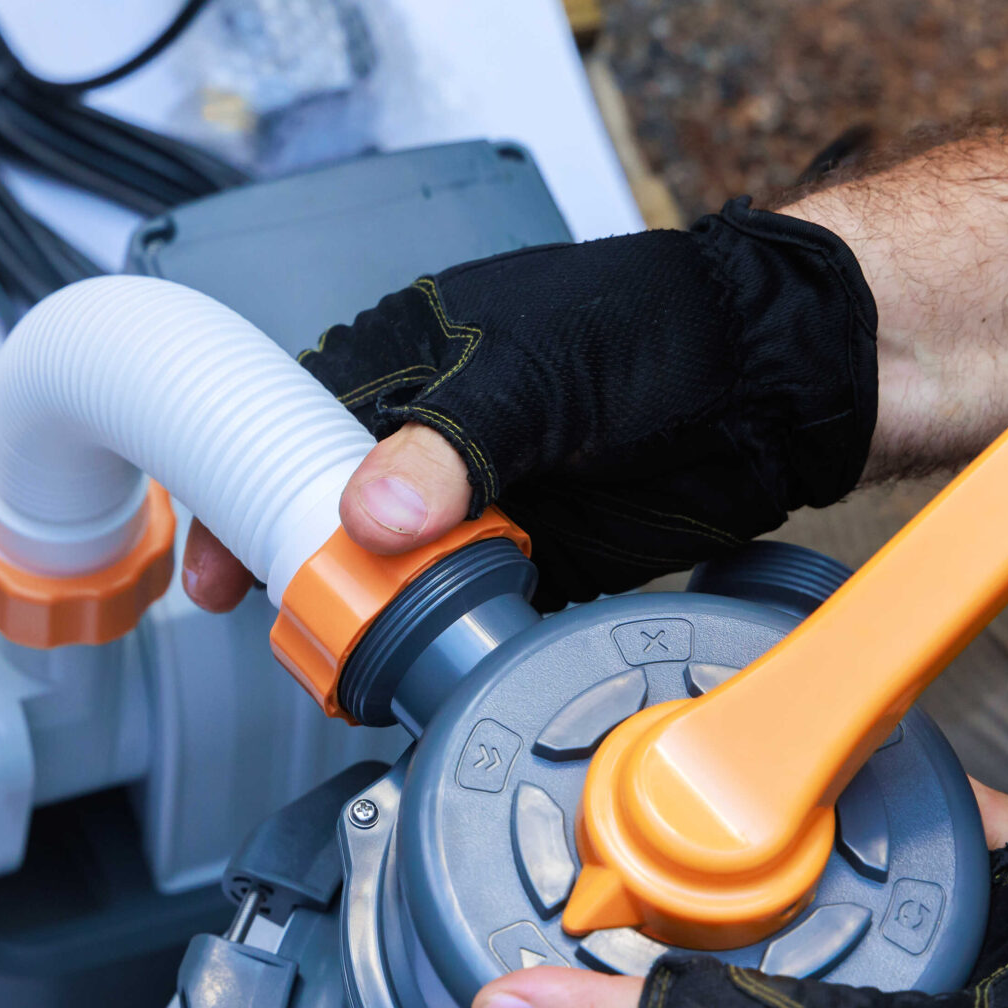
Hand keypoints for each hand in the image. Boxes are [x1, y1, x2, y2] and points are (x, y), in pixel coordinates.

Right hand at [184, 204, 879, 611]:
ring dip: (365, 620)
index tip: (216, 555)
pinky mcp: (545, 557)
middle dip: (296, 571)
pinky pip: (469, 612)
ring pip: (397, 571)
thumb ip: (456, 440)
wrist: (791, 380)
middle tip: (270, 623)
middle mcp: (447, 430)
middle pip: (336, 509)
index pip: (301, 421)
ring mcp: (493, 497)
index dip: (247, 487)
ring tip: (338, 669)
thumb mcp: (550, 372)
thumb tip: (367, 514)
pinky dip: (440, 648)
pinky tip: (417, 677)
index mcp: (423, 354)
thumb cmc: (673, 329)